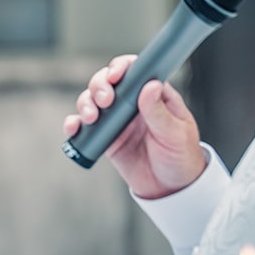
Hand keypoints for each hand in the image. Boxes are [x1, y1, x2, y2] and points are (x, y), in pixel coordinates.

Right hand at [62, 54, 206, 198]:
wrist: (171, 188)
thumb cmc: (181, 157)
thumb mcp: (176, 134)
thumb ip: (160, 112)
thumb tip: (150, 86)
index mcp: (154, 95)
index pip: (134, 70)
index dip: (121, 67)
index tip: (115, 76)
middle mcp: (132, 103)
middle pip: (107, 81)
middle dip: (99, 86)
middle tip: (105, 101)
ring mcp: (117, 119)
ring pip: (92, 100)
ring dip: (86, 103)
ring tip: (92, 117)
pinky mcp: (105, 138)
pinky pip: (84, 127)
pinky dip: (74, 124)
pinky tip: (74, 128)